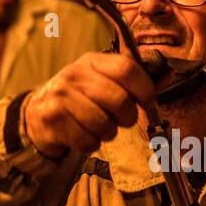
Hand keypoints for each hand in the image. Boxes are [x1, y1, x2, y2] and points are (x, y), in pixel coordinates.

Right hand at [23, 51, 155, 156]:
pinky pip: (88, 141)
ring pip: (105, 124)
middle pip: (120, 100)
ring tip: (99, 127)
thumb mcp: (102, 80)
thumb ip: (134, 80)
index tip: (147, 102)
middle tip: (120, 120)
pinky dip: (91, 144)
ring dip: (108, 133)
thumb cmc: (79, 98)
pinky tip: (84, 135)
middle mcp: (74, 74)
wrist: (37, 114)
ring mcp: (61, 96)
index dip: (144, 88)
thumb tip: (168, 75)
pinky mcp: (52, 119)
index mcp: (92, 61)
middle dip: (127, 117)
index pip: (126, 69)